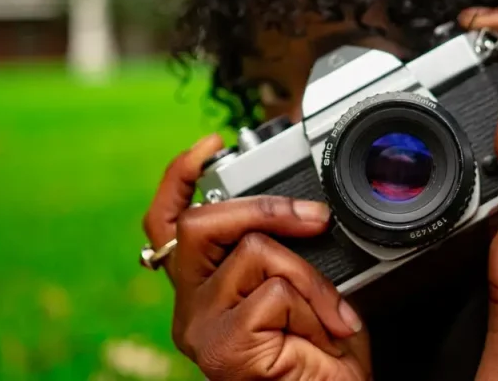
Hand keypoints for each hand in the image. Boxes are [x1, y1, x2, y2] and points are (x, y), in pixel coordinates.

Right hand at [142, 135, 370, 379]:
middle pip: (199, 224)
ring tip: (329, 315)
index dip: (180, 177)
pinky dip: (313, 308)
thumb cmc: (322, 354)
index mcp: (203, 288)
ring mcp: (201, 329)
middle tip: (316, 219)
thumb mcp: (298, 286)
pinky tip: (320, 338)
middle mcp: (190, 308)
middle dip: (266, 208)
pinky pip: (275, 292)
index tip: (210, 143)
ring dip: (310, 279)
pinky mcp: (223, 349)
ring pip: (253, 252)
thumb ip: (279, 249)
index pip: (168, 224)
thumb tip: (300, 207)